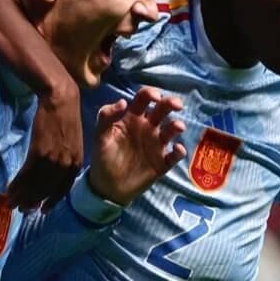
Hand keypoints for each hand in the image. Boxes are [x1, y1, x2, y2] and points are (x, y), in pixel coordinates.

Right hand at [9, 82, 81, 210]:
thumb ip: (66, 158)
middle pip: (46, 190)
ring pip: (35, 184)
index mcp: (76, 164)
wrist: (60, 98)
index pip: (62, 190)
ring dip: (21, 195)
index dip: (51, 202)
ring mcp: (53, 159)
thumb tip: (53, 171)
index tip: (41, 210)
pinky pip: (26, 174)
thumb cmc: (65, 117)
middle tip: (20, 208)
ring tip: (11, 202)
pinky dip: (17, 184)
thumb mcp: (72, 142)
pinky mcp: (39, 152)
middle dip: (32, 201)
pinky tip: (10, 189)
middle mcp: (66, 165)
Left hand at [86, 87, 187, 205]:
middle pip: (163, 109)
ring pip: (171, 130)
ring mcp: (156, 144)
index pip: (144, 99)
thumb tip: (123, 101)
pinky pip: (175, 155)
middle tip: (177, 105)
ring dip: (177, 126)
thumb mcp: (100, 136)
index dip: (151, 93)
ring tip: (177, 128)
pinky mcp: (162, 162)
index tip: (155, 96)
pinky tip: (177, 150)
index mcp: (132, 117)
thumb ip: (106, 117)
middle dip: (171, 103)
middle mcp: (147, 127)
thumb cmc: (102, 158)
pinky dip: (179, 151)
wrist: (107, 187)